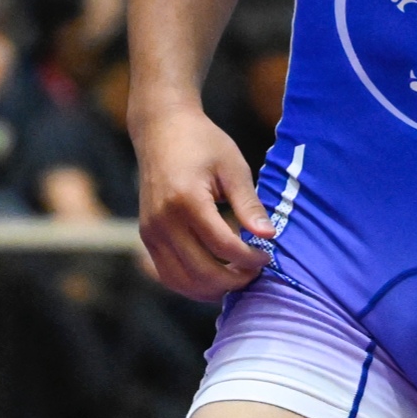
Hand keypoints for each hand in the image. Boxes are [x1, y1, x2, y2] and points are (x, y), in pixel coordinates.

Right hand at [133, 103, 273, 300]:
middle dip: (234, 279)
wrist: (162, 129)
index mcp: (186, 200)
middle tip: (256, 271)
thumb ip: (248, 204)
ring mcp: (151, 232)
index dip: (249, 258)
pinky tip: (215, 276)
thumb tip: (269, 236)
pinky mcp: (147, 236)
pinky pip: (168, 275)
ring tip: (238, 276)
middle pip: (202, 272)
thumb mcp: (232, 167)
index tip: (268, 255)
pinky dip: (192, 284)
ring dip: (213, 289)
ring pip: (182, 282)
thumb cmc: (202, 142)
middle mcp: (163, 221)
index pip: (223, 246)